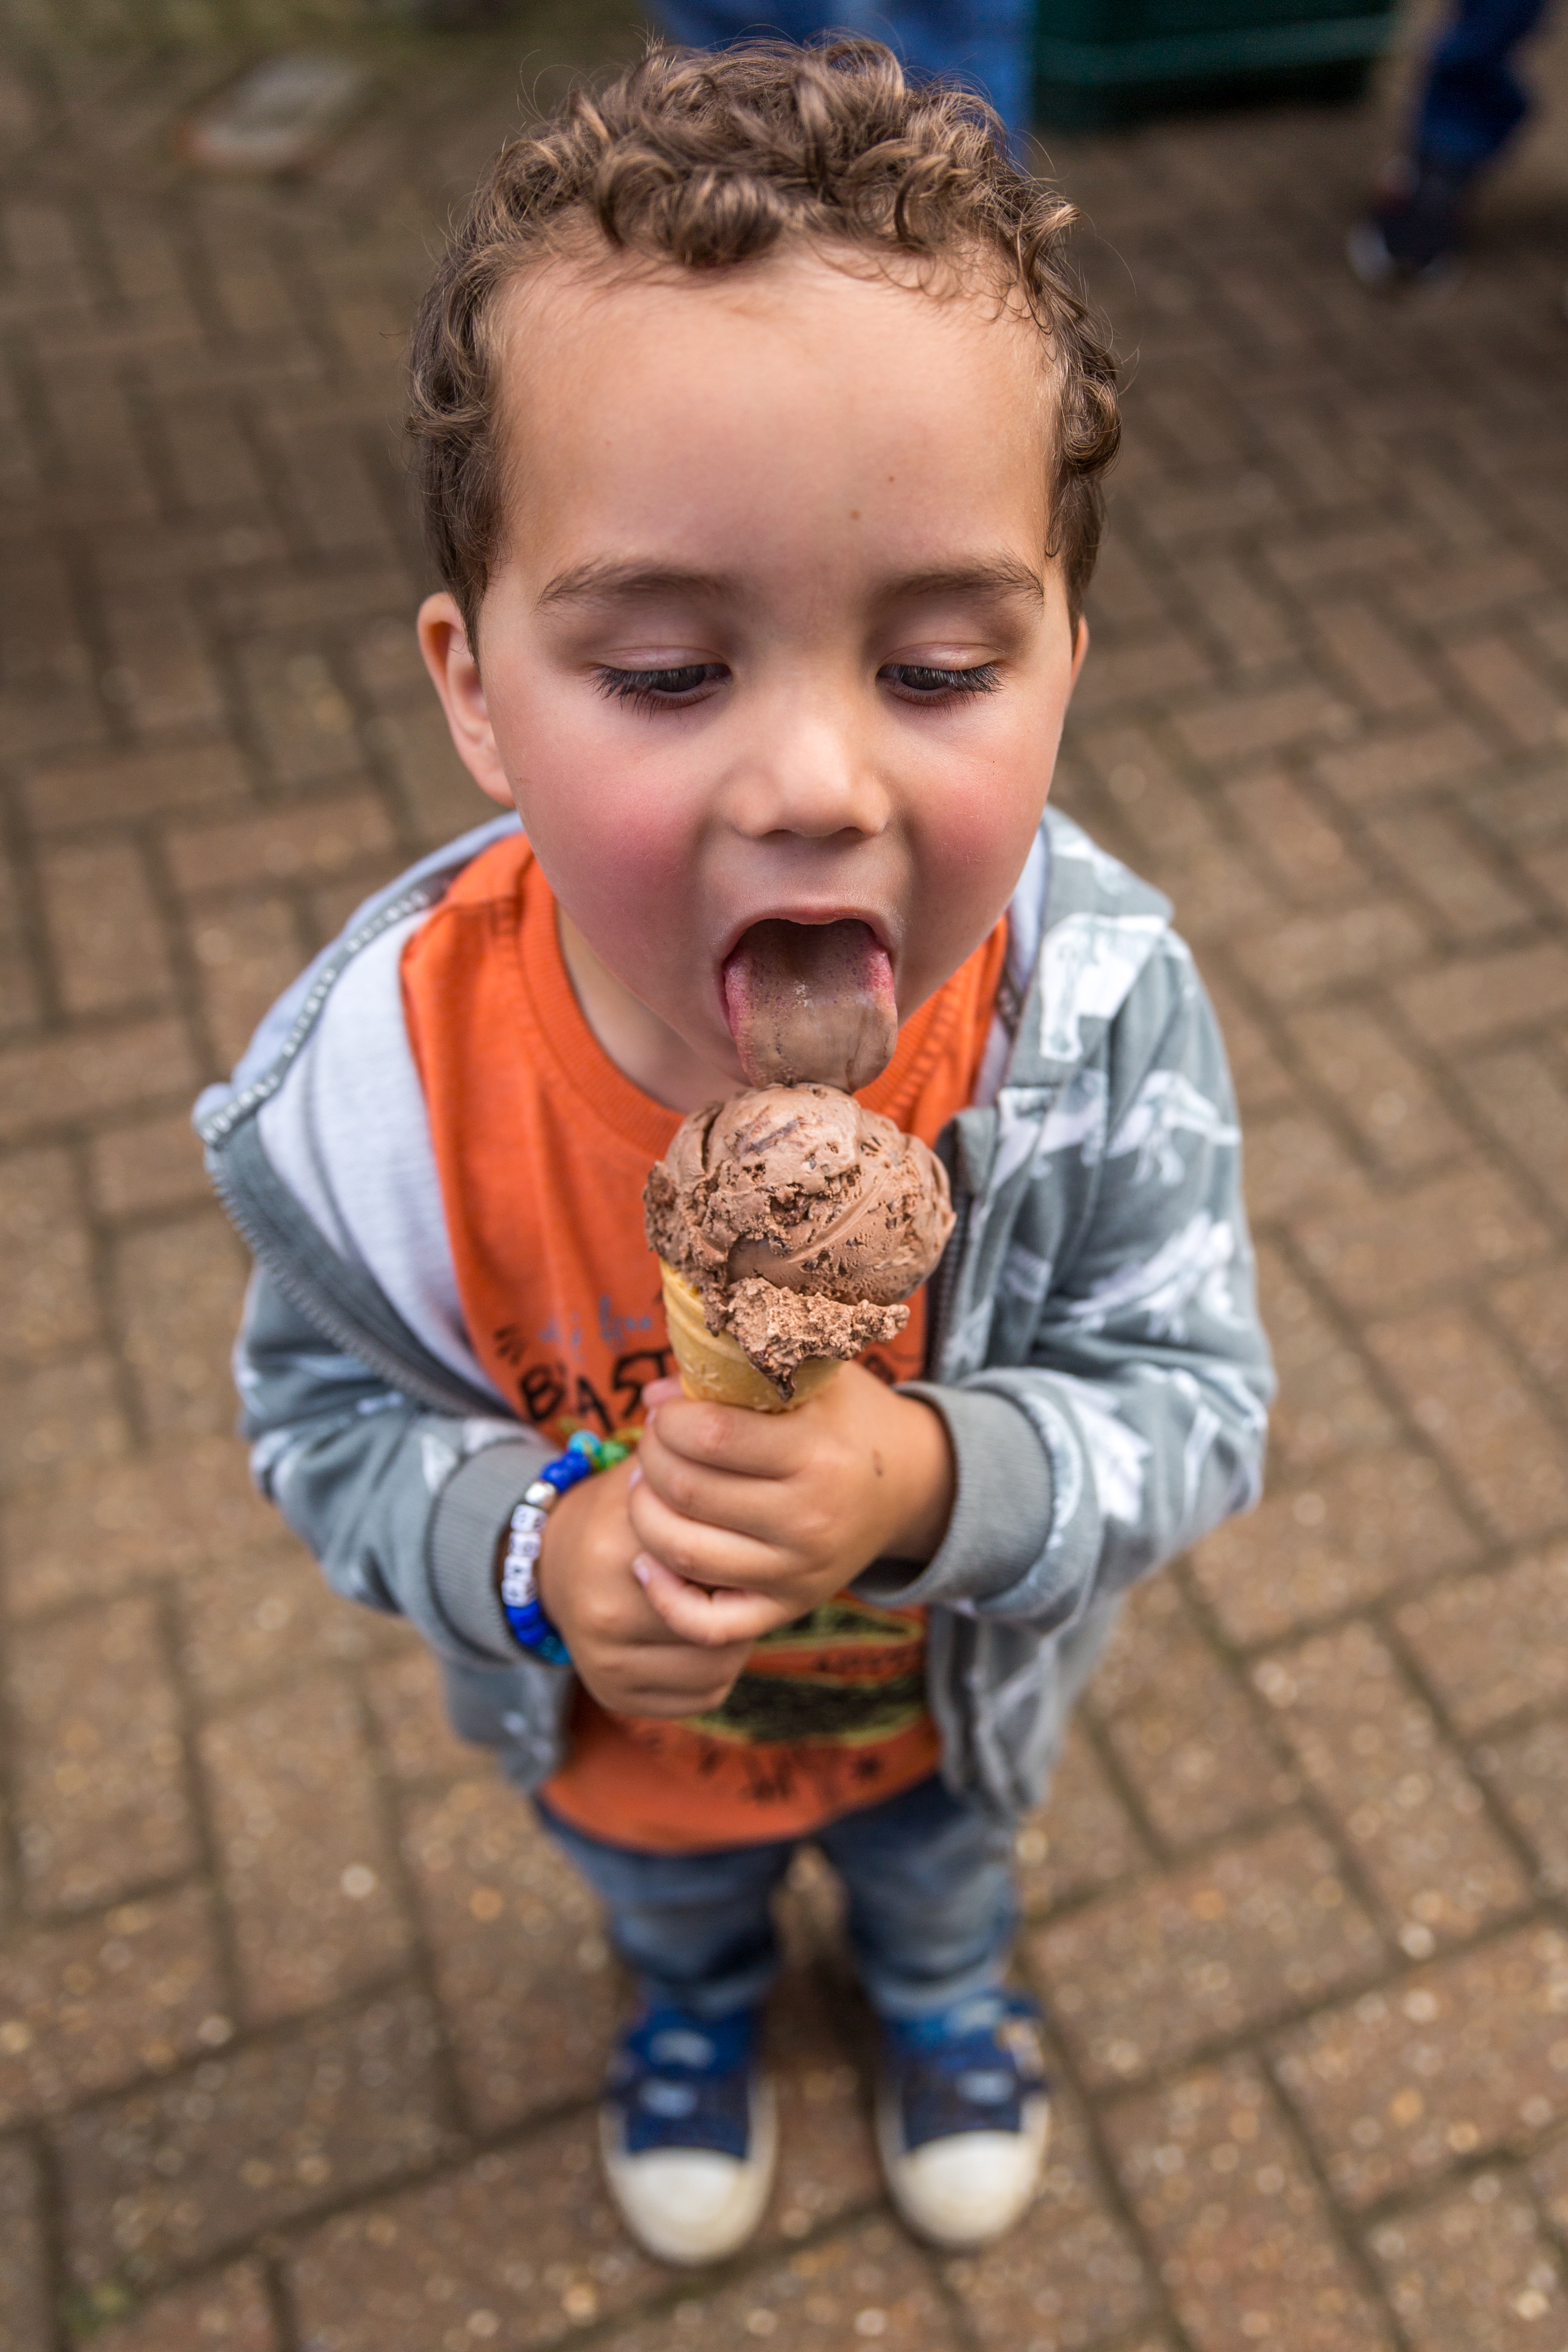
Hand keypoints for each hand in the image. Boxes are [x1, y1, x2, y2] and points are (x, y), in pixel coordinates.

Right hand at [532, 1456, 754, 1717]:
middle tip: (745, 1570)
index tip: (750, 1534)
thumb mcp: (650, 1476)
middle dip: (742, 1595)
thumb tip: (764, 1472)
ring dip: (736, 1634)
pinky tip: (704, 1634)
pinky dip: (715, 1669)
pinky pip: (704, 1693)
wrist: (550, 1559)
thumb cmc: (618, 1509)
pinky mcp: (616, 1697)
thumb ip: (701, 1476)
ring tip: (726, 1601)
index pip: (714, 1560)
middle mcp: (606, 1613)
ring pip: (720, 1664)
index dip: (743, 1547)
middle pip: (721, 1619)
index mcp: (617, 1549)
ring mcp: (607, 1663)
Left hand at [626, 1367, 953, 1647]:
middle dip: (651, 1458)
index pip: (710, 1434)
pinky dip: (664, 1595)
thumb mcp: (812, 1379)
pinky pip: (707, 1624)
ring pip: (684, 1553)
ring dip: (644, 1514)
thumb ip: (738, 1375)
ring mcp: (798, 1573)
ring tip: (647, 1488)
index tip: (666, 1410)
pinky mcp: (787, 1608)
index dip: (668, 1419)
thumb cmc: (845, 1420)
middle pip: (688, 1490)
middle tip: (652, 1443)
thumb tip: (655, 1397)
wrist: (906, 1485)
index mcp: (818, 1454)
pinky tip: (647, 1561)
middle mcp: (809, 1521)